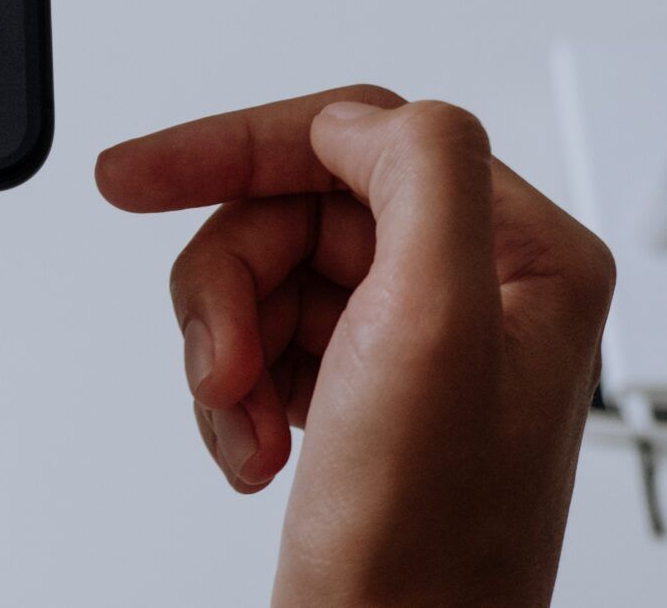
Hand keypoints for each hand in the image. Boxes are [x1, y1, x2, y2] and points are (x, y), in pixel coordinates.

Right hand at [96, 87, 612, 607]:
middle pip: (299, 207)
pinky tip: (254, 447)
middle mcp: (483, 288)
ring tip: (242, 421)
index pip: (360, 134)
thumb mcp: (436, 328)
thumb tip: (364, 117)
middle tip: (219, 363)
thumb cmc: (424, 550)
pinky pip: (262, 338)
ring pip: (268, 272)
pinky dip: (234, 392)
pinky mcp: (368, 391)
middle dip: (232, 282)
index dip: (238, 147)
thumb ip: (422, 176)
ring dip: (228, 347)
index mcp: (527, 255)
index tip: (139, 178)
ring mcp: (421, 342)